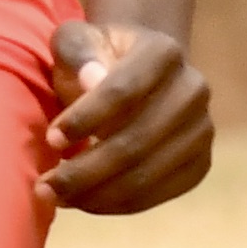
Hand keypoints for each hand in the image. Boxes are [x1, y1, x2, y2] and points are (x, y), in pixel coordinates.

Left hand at [39, 19, 211, 212]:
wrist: (136, 75)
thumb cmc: (94, 58)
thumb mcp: (76, 42)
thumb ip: (78, 53)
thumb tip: (92, 79)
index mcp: (163, 52)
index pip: (124, 90)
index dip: (85, 118)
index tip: (51, 139)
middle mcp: (193, 89)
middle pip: (137, 140)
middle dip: (85, 169)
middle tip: (44, 185)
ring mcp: (202, 129)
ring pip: (148, 174)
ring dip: (97, 194)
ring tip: (56, 197)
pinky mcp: (200, 163)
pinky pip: (159, 194)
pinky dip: (118, 204)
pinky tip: (84, 202)